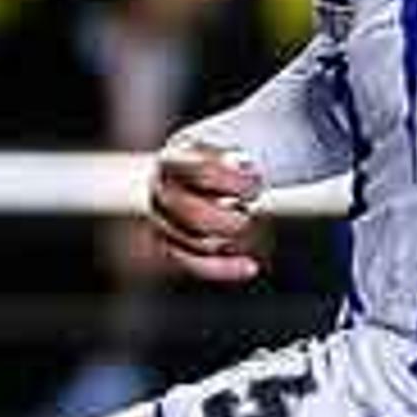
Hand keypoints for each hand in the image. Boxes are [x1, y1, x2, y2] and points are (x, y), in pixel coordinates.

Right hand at [146, 135, 266, 284]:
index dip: (233, 180)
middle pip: (193, 214)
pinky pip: (193, 264)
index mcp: (171, 159)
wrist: (190, 174)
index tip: (257, 181)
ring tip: (248, 220)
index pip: (199, 171)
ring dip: (230, 237)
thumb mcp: (222, 148)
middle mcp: (160, 191)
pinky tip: (250, 267)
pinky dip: (224, 268)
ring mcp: (160, 220)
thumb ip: (234, 157)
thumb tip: (248, 168)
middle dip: (231, 216)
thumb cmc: (215, 160)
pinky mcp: (168, 244)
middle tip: (254, 204)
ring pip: (195, 241)